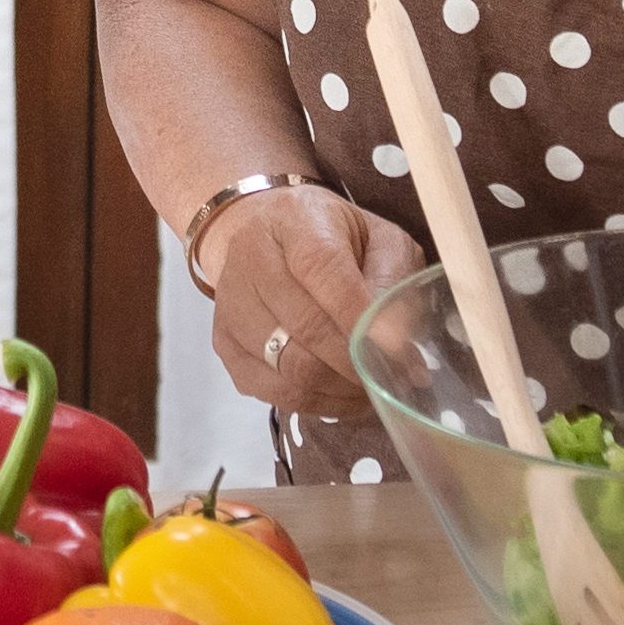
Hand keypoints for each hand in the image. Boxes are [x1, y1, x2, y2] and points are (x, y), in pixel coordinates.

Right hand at [203, 184, 416, 417]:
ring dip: (339, 389)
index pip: (322, 270)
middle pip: (306, 327)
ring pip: (291, 368)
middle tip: (391, 378)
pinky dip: (317, 403)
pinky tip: (342, 394)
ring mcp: (232, 304)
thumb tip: (398, 346)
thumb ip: (394, 281)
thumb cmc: (334, 238)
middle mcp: (251, 258)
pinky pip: (275, 392)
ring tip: (370, 388)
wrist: (265, 233)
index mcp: (294, 220)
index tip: (395, 351)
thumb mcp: (379, 239)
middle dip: (356, 362)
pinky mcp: (225, 344)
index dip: (359, 316)